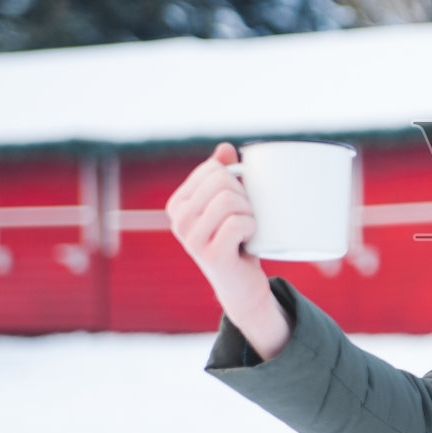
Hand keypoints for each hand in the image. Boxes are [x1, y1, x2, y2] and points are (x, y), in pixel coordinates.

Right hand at [166, 143, 290, 358]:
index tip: (236, 203)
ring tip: (246, 228)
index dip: (236, 180)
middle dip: (244, 195)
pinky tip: (248, 240)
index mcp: (178, 203)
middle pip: (222, 181)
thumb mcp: (229, 203)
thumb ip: (224, 174)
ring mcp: (192, 239)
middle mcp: (178, 220)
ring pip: (229, 200)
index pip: (213, 168)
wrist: (242, 285)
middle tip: (245, 217)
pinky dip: (252, 227)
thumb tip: (225, 148)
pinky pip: (238, 223)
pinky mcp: (211, 255)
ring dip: (249, 212)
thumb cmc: (237, 239)